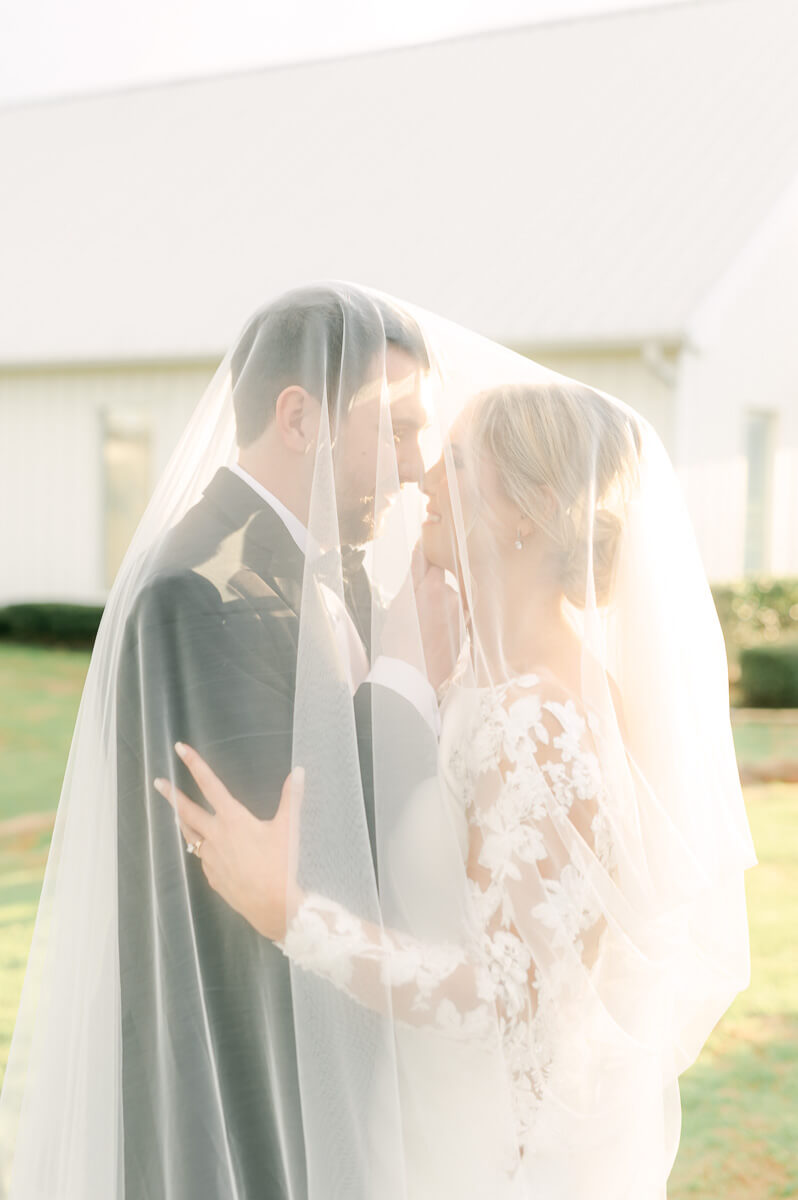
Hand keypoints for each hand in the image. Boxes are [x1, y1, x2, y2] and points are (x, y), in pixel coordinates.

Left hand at [154, 744, 304, 941]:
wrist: (273, 905)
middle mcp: (216, 836)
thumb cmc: (281, 864)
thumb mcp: (288, 828)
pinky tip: (206, 849)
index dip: (195, 764)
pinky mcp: (213, 876)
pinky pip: (202, 858)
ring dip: (183, 821)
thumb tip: (299, 772)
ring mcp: (211, 858)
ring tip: (177, 814)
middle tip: (158, 783)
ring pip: (190, 835)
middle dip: (171, 795)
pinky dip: (201, 848)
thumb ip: (291, 798)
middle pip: (187, 811)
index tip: (180, 749)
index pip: (210, 784)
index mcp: (233, 819)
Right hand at [407, 543, 461, 689]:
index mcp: (433, 586)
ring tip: (424, 627)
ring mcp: (461, 614)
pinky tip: (434, 634)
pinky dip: (447, 621)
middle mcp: (451, 597)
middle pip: (443, 583)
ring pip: (450, 601)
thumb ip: (413, 574)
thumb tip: (420, 548)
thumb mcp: (400, 603)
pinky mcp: (465, 630)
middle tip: (417, 608)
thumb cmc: (400, 639)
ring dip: (441, 607)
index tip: (422, 562)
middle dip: (431, 589)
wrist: (412, 674)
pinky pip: (457, 617)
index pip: (433, 562)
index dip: (426, 563)